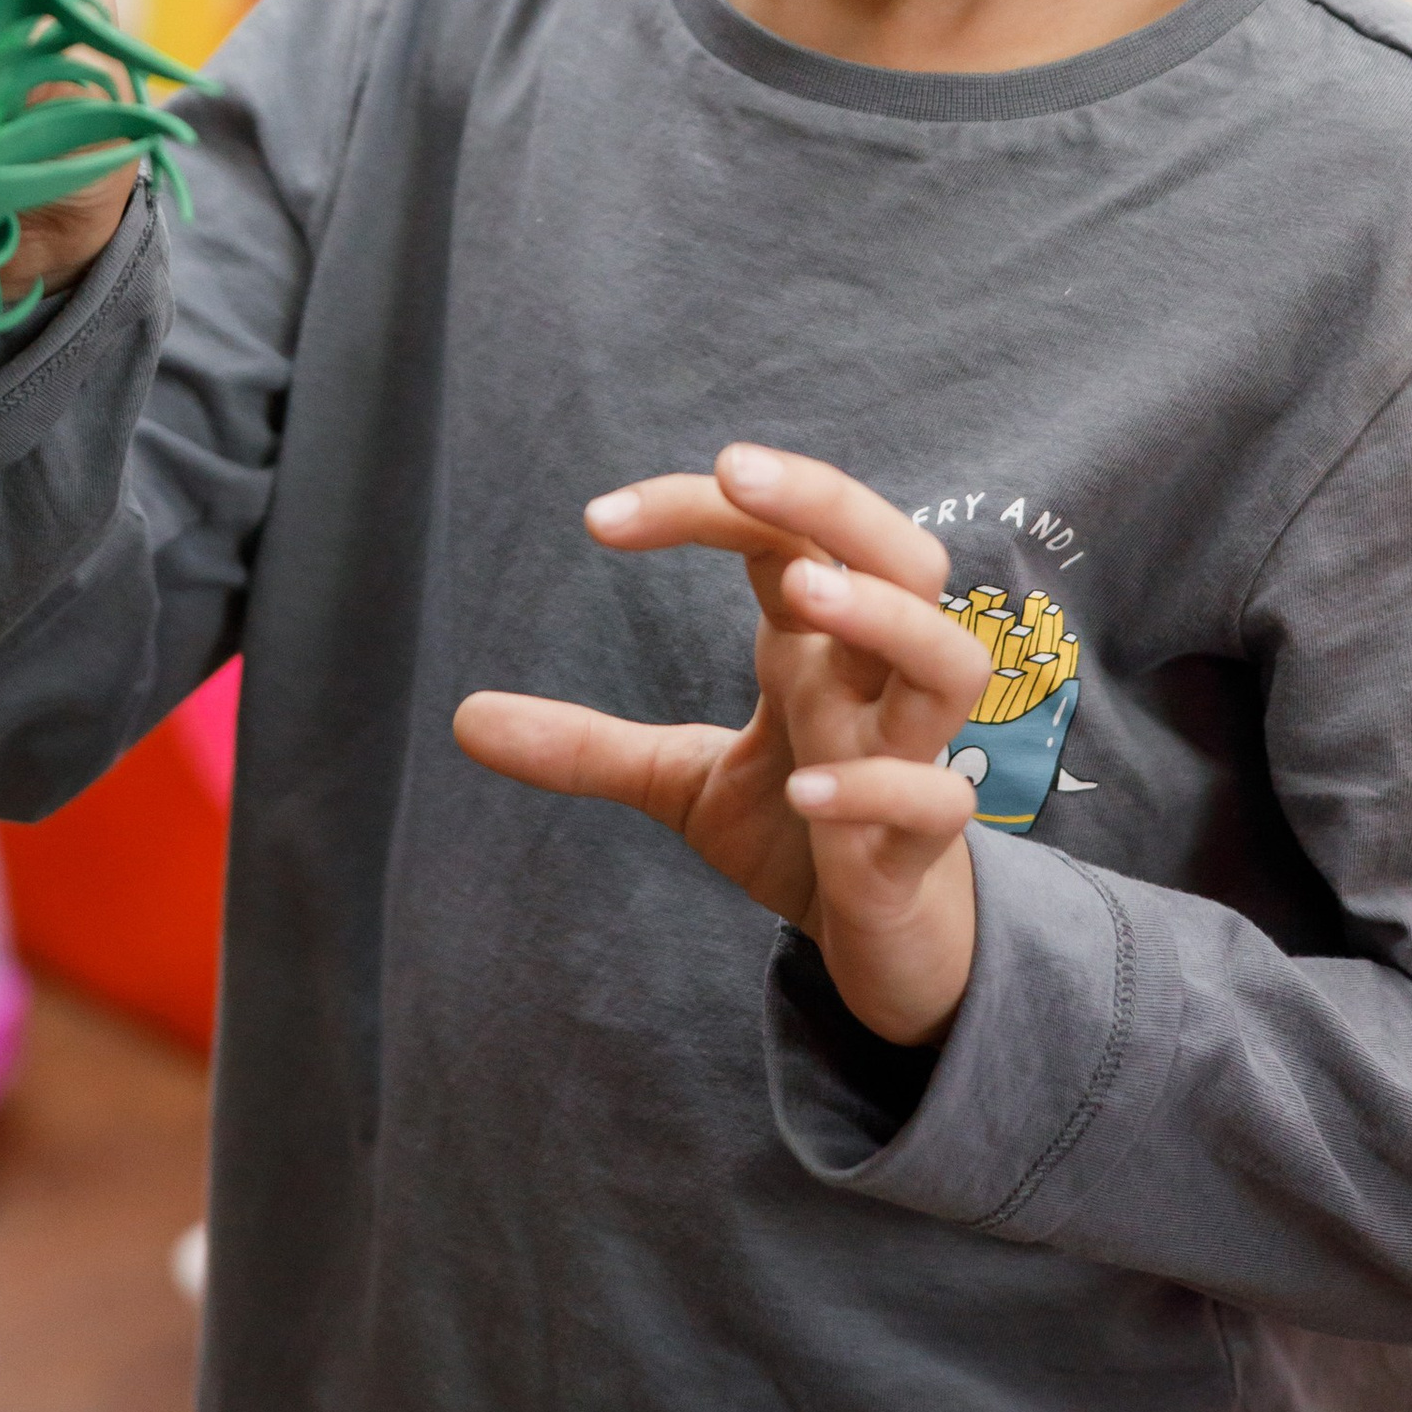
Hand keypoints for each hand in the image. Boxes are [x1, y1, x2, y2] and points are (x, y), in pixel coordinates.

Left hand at [454, 444, 992, 1047]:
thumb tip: (462, 717)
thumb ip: (589, 746)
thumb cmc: (801, 828)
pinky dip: (875, 787)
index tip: (599, 519)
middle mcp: (874, 683)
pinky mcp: (922, 848)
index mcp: (819, 647)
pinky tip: (803, 792)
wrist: (885, 943)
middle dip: (830, 501)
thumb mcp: (681, 781)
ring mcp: (912, 758)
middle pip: (903, 556)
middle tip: (736, 467)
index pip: (783, 537)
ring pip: (948, 660)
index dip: (699, 507)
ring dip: (882, 618)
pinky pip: (931, 801)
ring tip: (800, 595)